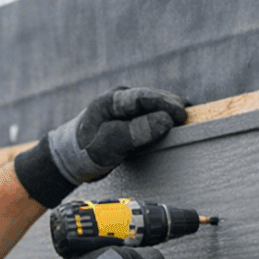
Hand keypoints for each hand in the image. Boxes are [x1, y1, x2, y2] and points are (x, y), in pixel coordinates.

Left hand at [13, 87, 188, 207]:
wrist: (67, 162)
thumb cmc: (82, 151)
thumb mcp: (107, 145)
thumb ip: (134, 132)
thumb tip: (164, 121)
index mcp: (112, 100)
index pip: (145, 97)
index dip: (166, 104)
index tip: (182, 114)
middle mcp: (120, 101)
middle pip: (153, 100)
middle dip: (172, 107)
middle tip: (191, 117)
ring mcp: (124, 111)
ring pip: (153, 109)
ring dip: (169, 115)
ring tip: (187, 122)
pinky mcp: (128, 123)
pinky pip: (149, 119)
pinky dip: (162, 124)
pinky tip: (173, 130)